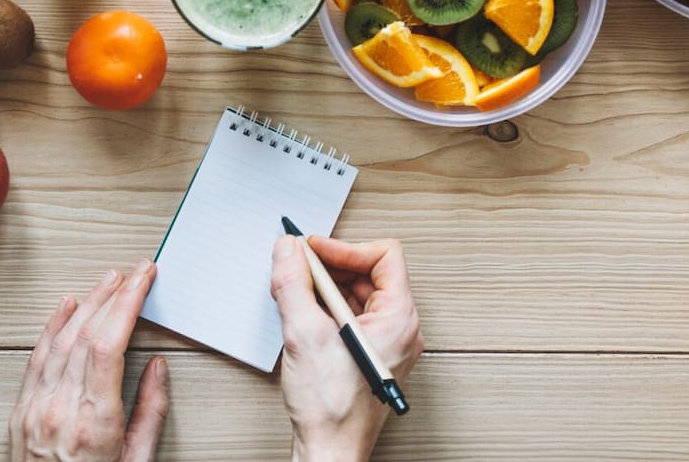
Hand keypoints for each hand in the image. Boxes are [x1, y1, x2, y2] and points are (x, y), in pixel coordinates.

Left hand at [9, 261, 167, 461]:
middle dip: (112, 295)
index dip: (128, 302)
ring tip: (107, 281)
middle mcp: (60, 409)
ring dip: (86, 304)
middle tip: (133, 272)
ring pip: (59, 340)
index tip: (144, 278)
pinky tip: (65, 307)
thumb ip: (150, 413)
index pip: (110, 343)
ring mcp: (35, 410)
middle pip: (85, 334)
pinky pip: (35, 358)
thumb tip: (157, 368)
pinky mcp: (20, 414)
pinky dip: (51, 327)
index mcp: (94, 422)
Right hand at [270, 236, 423, 461]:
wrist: (330, 452)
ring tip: (298, 291)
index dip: (346, 247)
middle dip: (331, 266)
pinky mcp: (370, 355)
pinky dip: (327, 308)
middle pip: (370, 273)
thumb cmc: (332, 408)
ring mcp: (386, 344)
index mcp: (399, 318)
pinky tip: (304, 314)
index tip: (315, 249)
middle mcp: (399, 329)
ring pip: (359, 295)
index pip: (384, 255)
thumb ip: (294, 284)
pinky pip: (352, 316)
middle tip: (300, 266)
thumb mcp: (305, 334)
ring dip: (326, 287)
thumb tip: (288, 251)